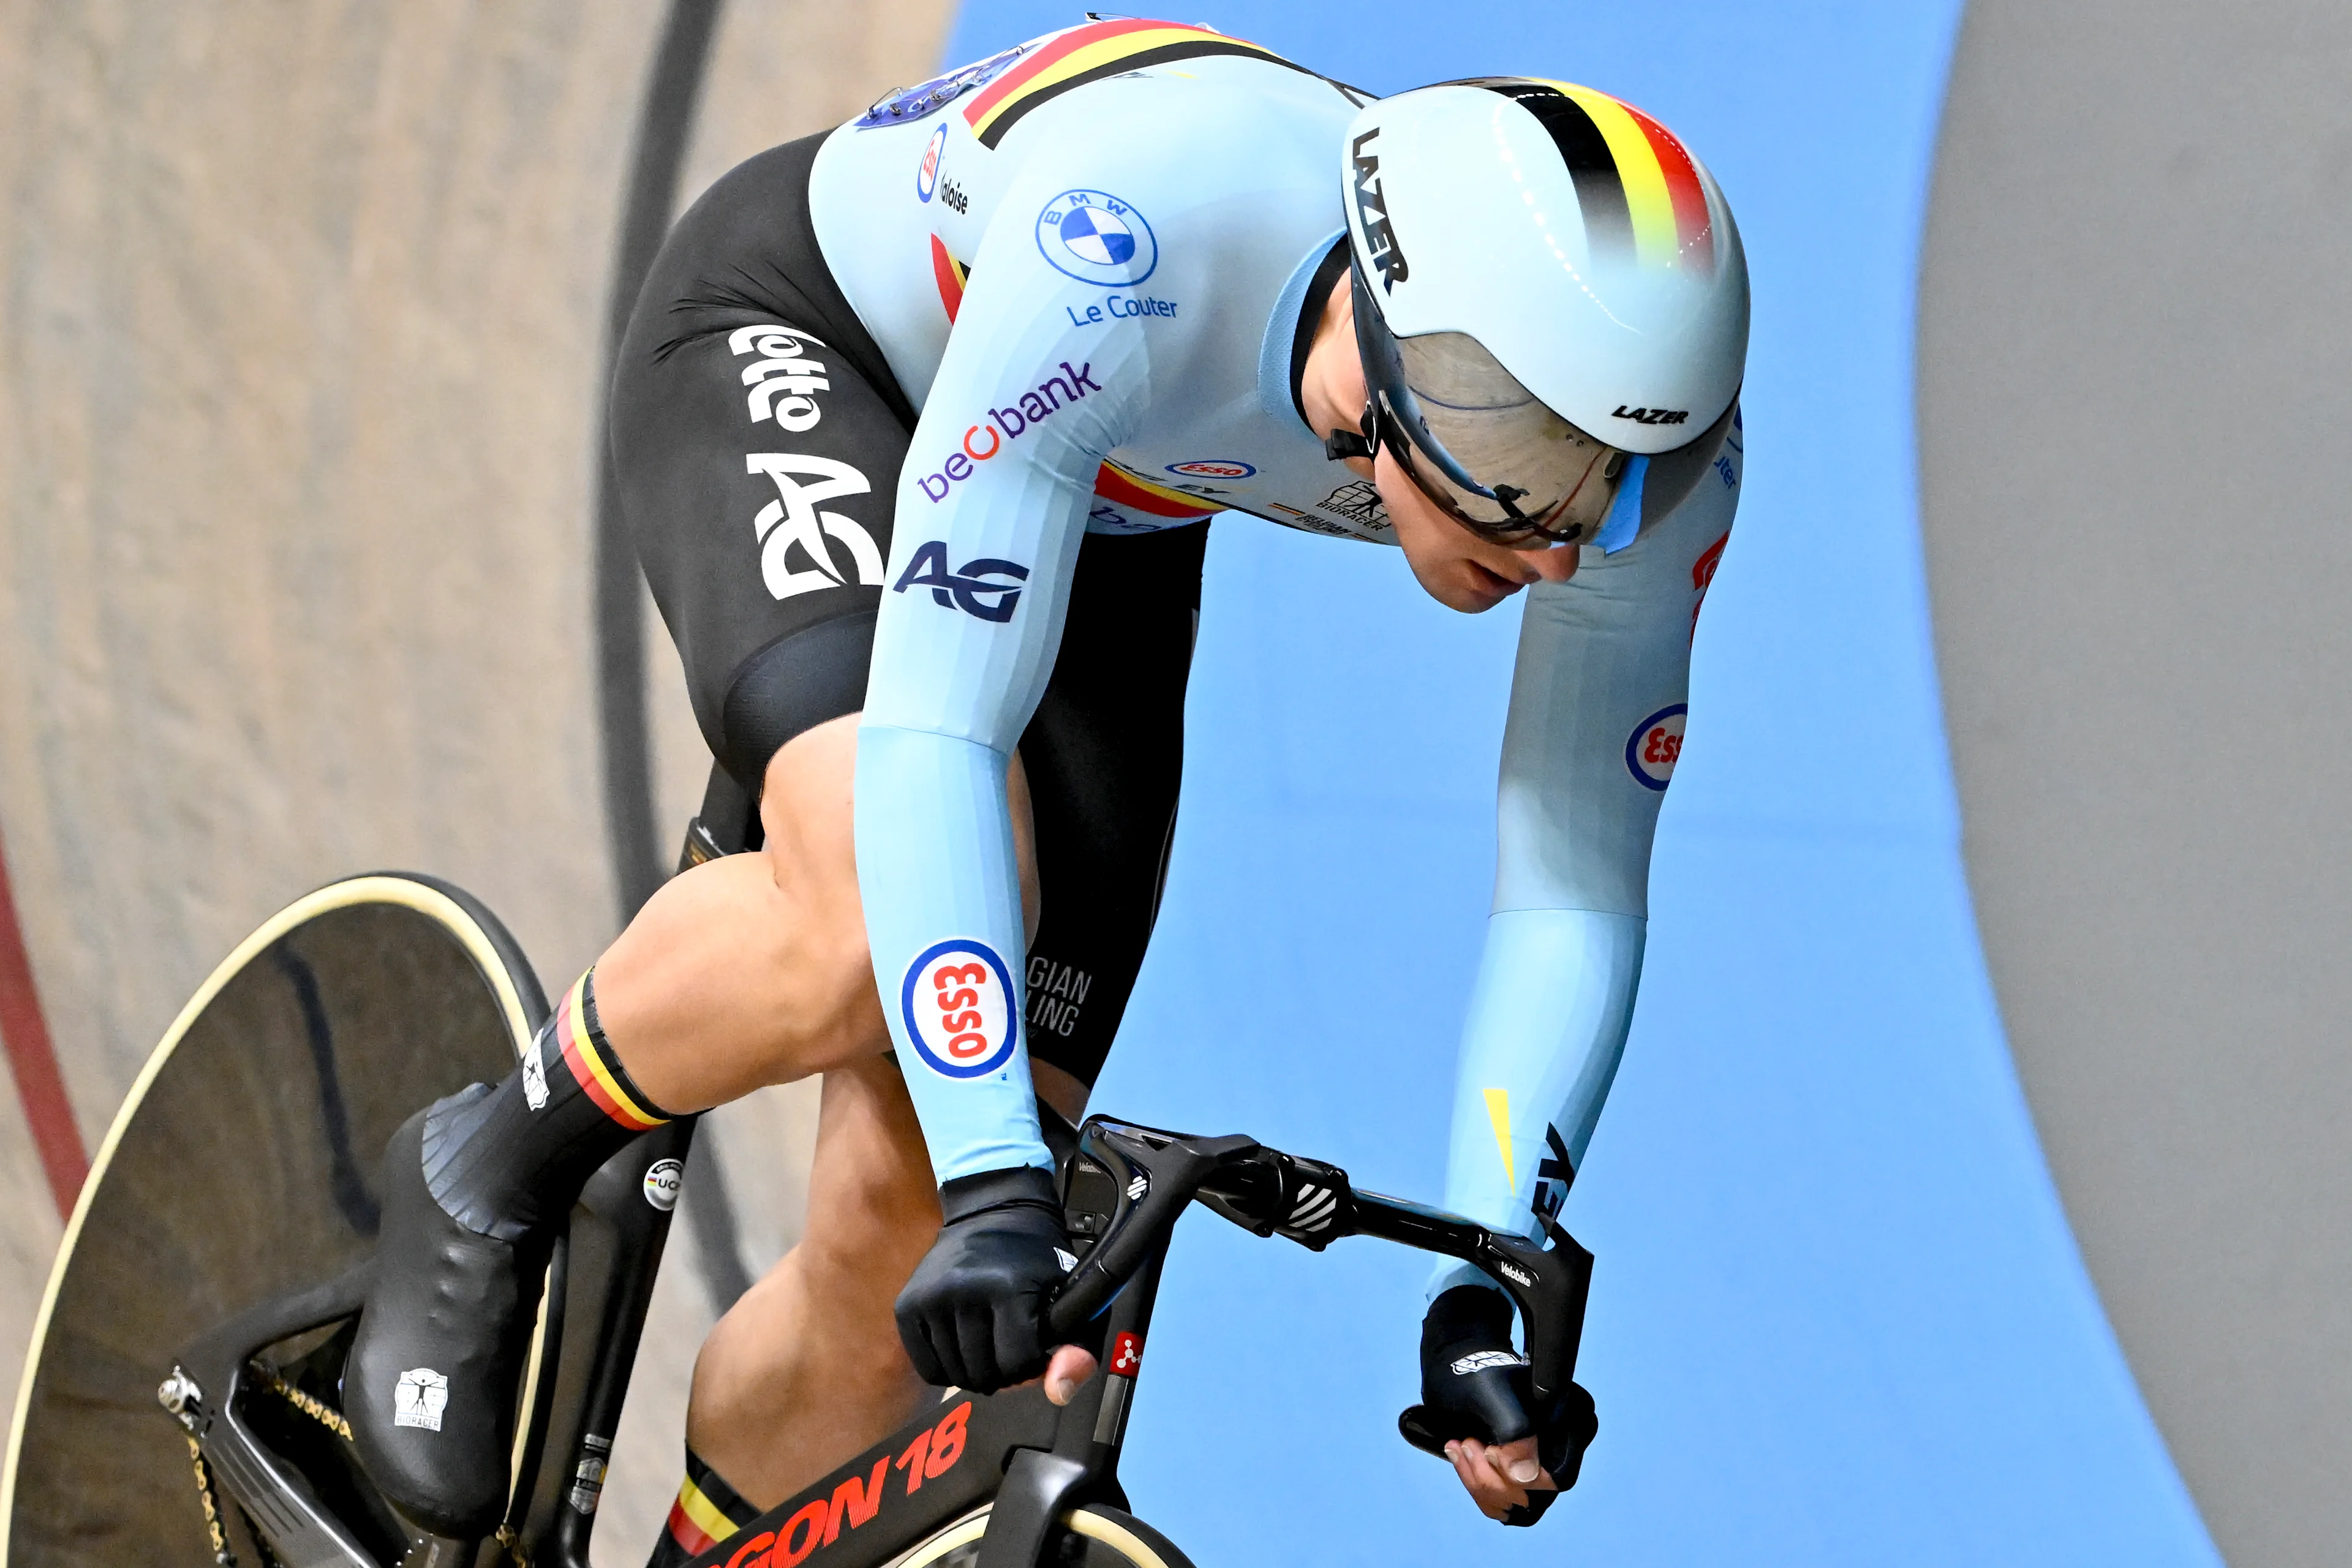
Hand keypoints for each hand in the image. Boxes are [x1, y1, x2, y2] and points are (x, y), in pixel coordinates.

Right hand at [895, 1165, 1088, 1392]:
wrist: (992, 1211)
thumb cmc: (1038, 1259)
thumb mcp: (1071, 1297)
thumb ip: (1078, 1349)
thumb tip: (1059, 1394)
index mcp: (1008, 1289)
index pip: (1017, 1364)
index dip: (1031, 1365)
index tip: (1035, 1347)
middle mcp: (964, 1291)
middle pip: (984, 1374)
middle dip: (1003, 1373)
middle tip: (1009, 1348)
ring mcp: (931, 1299)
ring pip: (955, 1375)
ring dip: (975, 1372)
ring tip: (987, 1346)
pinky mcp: (907, 1306)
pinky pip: (927, 1369)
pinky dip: (948, 1369)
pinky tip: (963, 1348)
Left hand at [1401, 1284, 1596, 1526]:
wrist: (1453, 1366)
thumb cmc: (1473, 1375)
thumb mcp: (1491, 1396)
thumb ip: (1515, 1432)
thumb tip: (1527, 1476)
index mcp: (1574, 1417)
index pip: (1556, 1478)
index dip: (1519, 1474)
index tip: (1490, 1447)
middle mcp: (1566, 1443)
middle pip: (1535, 1495)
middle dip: (1492, 1479)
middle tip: (1466, 1443)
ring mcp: (1546, 1459)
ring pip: (1517, 1503)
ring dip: (1480, 1482)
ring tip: (1461, 1446)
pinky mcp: (1524, 1471)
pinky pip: (1506, 1504)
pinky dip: (1477, 1487)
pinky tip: (1463, 1458)